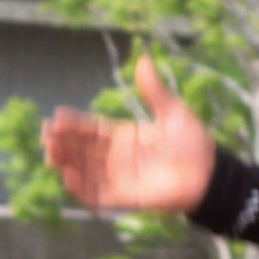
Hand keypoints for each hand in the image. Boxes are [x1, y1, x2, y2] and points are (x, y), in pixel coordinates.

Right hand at [43, 56, 216, 211]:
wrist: (211, 174)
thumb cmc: (194, 144)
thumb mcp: (172, 112)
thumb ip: (154, 90)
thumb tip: (144, 59)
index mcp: (125, 138)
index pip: (92, 130)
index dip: (74, 125)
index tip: (57, 116)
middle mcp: (117, 159)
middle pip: (83, 150)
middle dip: (64, 143)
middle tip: (47, 133)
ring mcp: (119, 179)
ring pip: (84, 172)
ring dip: (66, 163)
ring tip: (51, 152)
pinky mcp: (125, 198)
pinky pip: (96, 196)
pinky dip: (80, 189)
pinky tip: (67, 176)